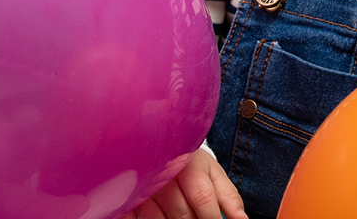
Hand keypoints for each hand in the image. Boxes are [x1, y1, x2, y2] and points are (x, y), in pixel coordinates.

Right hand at [122, 148, 246, 218]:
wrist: (157, 145)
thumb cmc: (190, 164)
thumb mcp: (212, 173)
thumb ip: (228, 196)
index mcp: (189, 164)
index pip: (202, 197)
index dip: (211, 217)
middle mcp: (163, 172)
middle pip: (181, 213)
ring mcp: (143, 185)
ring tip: (178, 214)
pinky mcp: (128, 196)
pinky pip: (136, 218)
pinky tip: (159, 214)